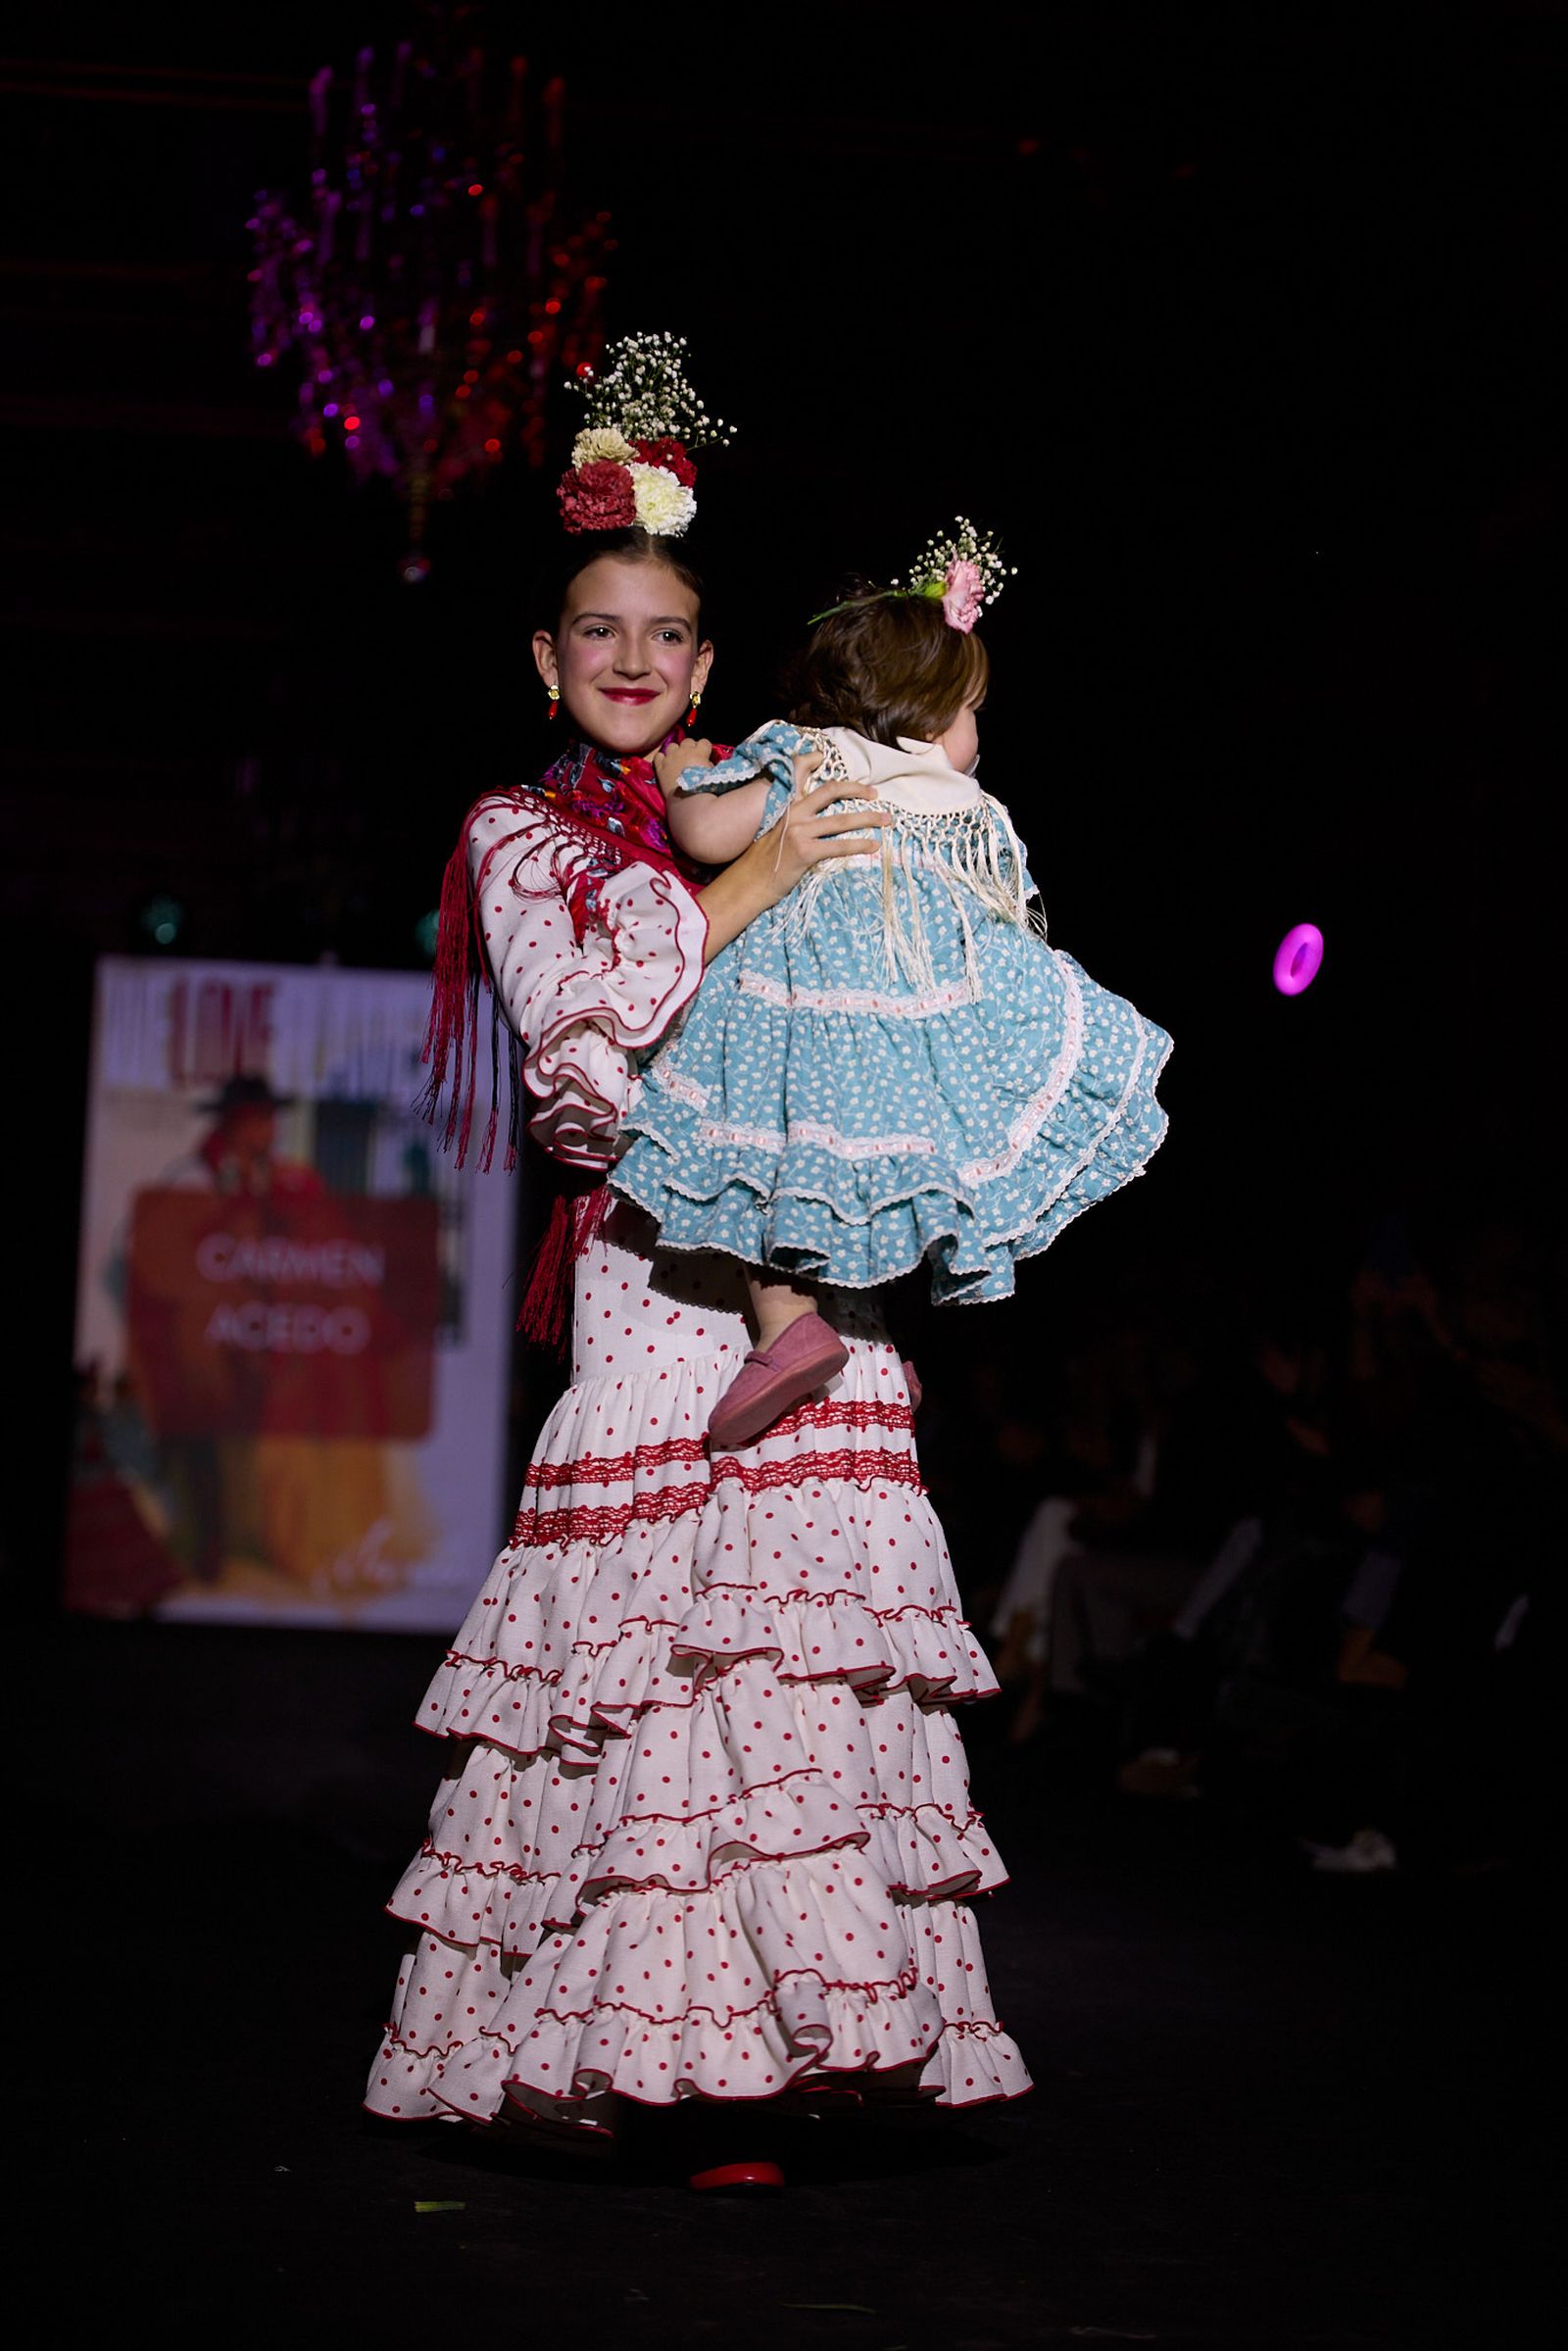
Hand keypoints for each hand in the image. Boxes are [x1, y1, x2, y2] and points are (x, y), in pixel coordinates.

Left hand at [653, 737, 713, 802]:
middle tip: (691, 758)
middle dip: (690, 747)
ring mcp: (671, 758)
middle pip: (688, 741)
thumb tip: (707, 763)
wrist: (687, 799)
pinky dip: (662, 759)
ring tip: (677, 760)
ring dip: (676, 751)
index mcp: (699, 753)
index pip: (704, 742)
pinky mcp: (660, 766)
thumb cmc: (703, 788)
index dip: (705, 748)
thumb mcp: (712, 775)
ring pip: (672, 746)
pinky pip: (659, 756)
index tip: (705, 755)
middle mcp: (684, 751)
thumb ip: (709, 765)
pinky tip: (665, 765)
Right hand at [739, 760, 890, 907]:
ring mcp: (799, 832)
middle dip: (857, 790)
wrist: (746, 884)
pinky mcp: (805, 852)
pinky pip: (839, 846)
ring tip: (886, 820)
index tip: (848, 774)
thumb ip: (793, 821)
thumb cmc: (762, 863)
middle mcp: (794, 813)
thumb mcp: (775, 832)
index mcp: (787, 806)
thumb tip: (816, 821)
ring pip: (841, 820)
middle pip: (831, 791)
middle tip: (875, 794)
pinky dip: (859, 845)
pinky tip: (873, 846)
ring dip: (868, 819)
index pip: (806, 778)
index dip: (825, 768)